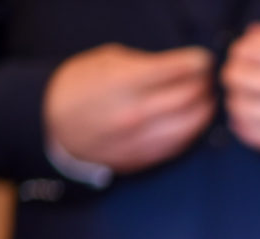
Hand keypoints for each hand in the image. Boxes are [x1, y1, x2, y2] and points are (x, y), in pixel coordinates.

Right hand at [43, 44, 214, 172]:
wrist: (52, 128)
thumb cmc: (79, 87)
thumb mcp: (105, 61)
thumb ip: (145, 63)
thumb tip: (180, 68)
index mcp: (123, 82)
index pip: (176, 69)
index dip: (197, 62)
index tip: (203, 59)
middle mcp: (134, 113)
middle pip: (188, 97)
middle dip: (204, 85)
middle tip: (207, 79)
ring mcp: (140, 139)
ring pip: (190, 125)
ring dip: (205, 110)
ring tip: (206, 99)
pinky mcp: (144, 158)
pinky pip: (180, 144)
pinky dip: (192, 130)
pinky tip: (193, 119)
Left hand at [221, 24, 259, 157]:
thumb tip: (252, 36)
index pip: (250, 50)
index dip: (241, 49)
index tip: (246, 53)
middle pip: (240, 78)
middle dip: (233, 72)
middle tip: (240, 73)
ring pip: (241, 107)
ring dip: (236, 98)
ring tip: (245, 95)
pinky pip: (253, 134)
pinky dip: (243, 123)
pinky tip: (248, 115)